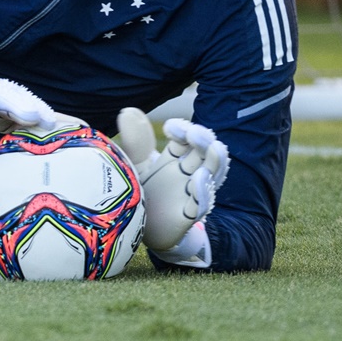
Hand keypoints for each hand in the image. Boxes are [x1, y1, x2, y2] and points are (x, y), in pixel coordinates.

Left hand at [115, 107, 229, 251]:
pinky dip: (202, 192)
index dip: (182, 130)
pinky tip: (200, 179)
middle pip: (202, 153)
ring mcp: (190, 194)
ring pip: (209, 175)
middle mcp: (187, 173)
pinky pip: (199, 204)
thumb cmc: (142, 193)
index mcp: (174, 158)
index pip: (185, 139)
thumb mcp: (135, 165)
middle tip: (195, 133)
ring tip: (213, 148)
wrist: (142, 230)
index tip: (171, 127)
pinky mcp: (187, 216)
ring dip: (213, 162)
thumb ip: (135, 142)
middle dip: (202, 141)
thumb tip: (127, 110)